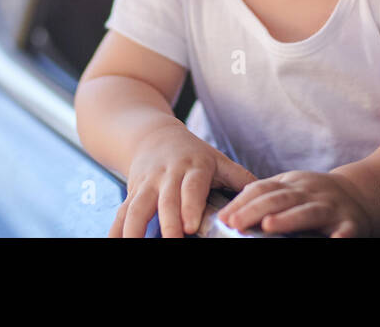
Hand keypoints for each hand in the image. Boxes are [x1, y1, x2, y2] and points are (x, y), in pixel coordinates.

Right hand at [109, 123, 257, 237]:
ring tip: (134, 245)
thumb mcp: (217, 158)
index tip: (190, 225)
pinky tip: (113, 243)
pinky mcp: (131, 192)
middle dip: (167, 221)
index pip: (192, 186)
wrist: (152, 135)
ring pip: (137, 207)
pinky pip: (121, 213)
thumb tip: (266, 192)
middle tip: (172, 240)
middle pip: (165, 199)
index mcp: (193, 167)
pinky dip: (115, 230)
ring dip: (135, 228)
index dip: (190, 204)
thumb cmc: (192, 152)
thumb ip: (239, 176)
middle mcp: (167, 175)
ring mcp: (146, 184)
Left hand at [216, 170, 373, 237]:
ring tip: (269, 226)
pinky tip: (332, 241)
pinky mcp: (351, 223)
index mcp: (292, 184)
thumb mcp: (292, 188)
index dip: (242, 202)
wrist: (361, 192)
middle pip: (280, 198)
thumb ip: (267, 195)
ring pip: (308, 211)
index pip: (262, 189)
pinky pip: (345, 230)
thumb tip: (231, 211)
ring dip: (289, 219)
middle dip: (256, 210)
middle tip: (235, 223)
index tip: (223, 216)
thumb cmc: (316, 195)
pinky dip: (338, 236)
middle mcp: (310, 193)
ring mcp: (331, 207)